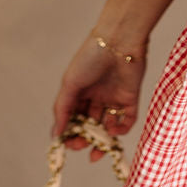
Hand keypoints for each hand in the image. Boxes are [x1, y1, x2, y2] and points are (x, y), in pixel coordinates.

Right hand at [51, 33, 147, 162]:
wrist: (118, 41)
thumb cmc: (90, 57)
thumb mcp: (70, 84)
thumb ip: (63, 109)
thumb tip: (56, 135)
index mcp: (80, 92)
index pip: (74, 119)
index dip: (70, 133)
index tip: (66, 144)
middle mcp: (97, 97)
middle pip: (90, 125)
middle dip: (85, 139)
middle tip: (81, 146)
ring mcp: (114, 98)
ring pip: (108, 126)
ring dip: (103, 139)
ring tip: (97, 145)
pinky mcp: (130, 98)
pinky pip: (127, 120)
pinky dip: (121, 130)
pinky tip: (112, 131)